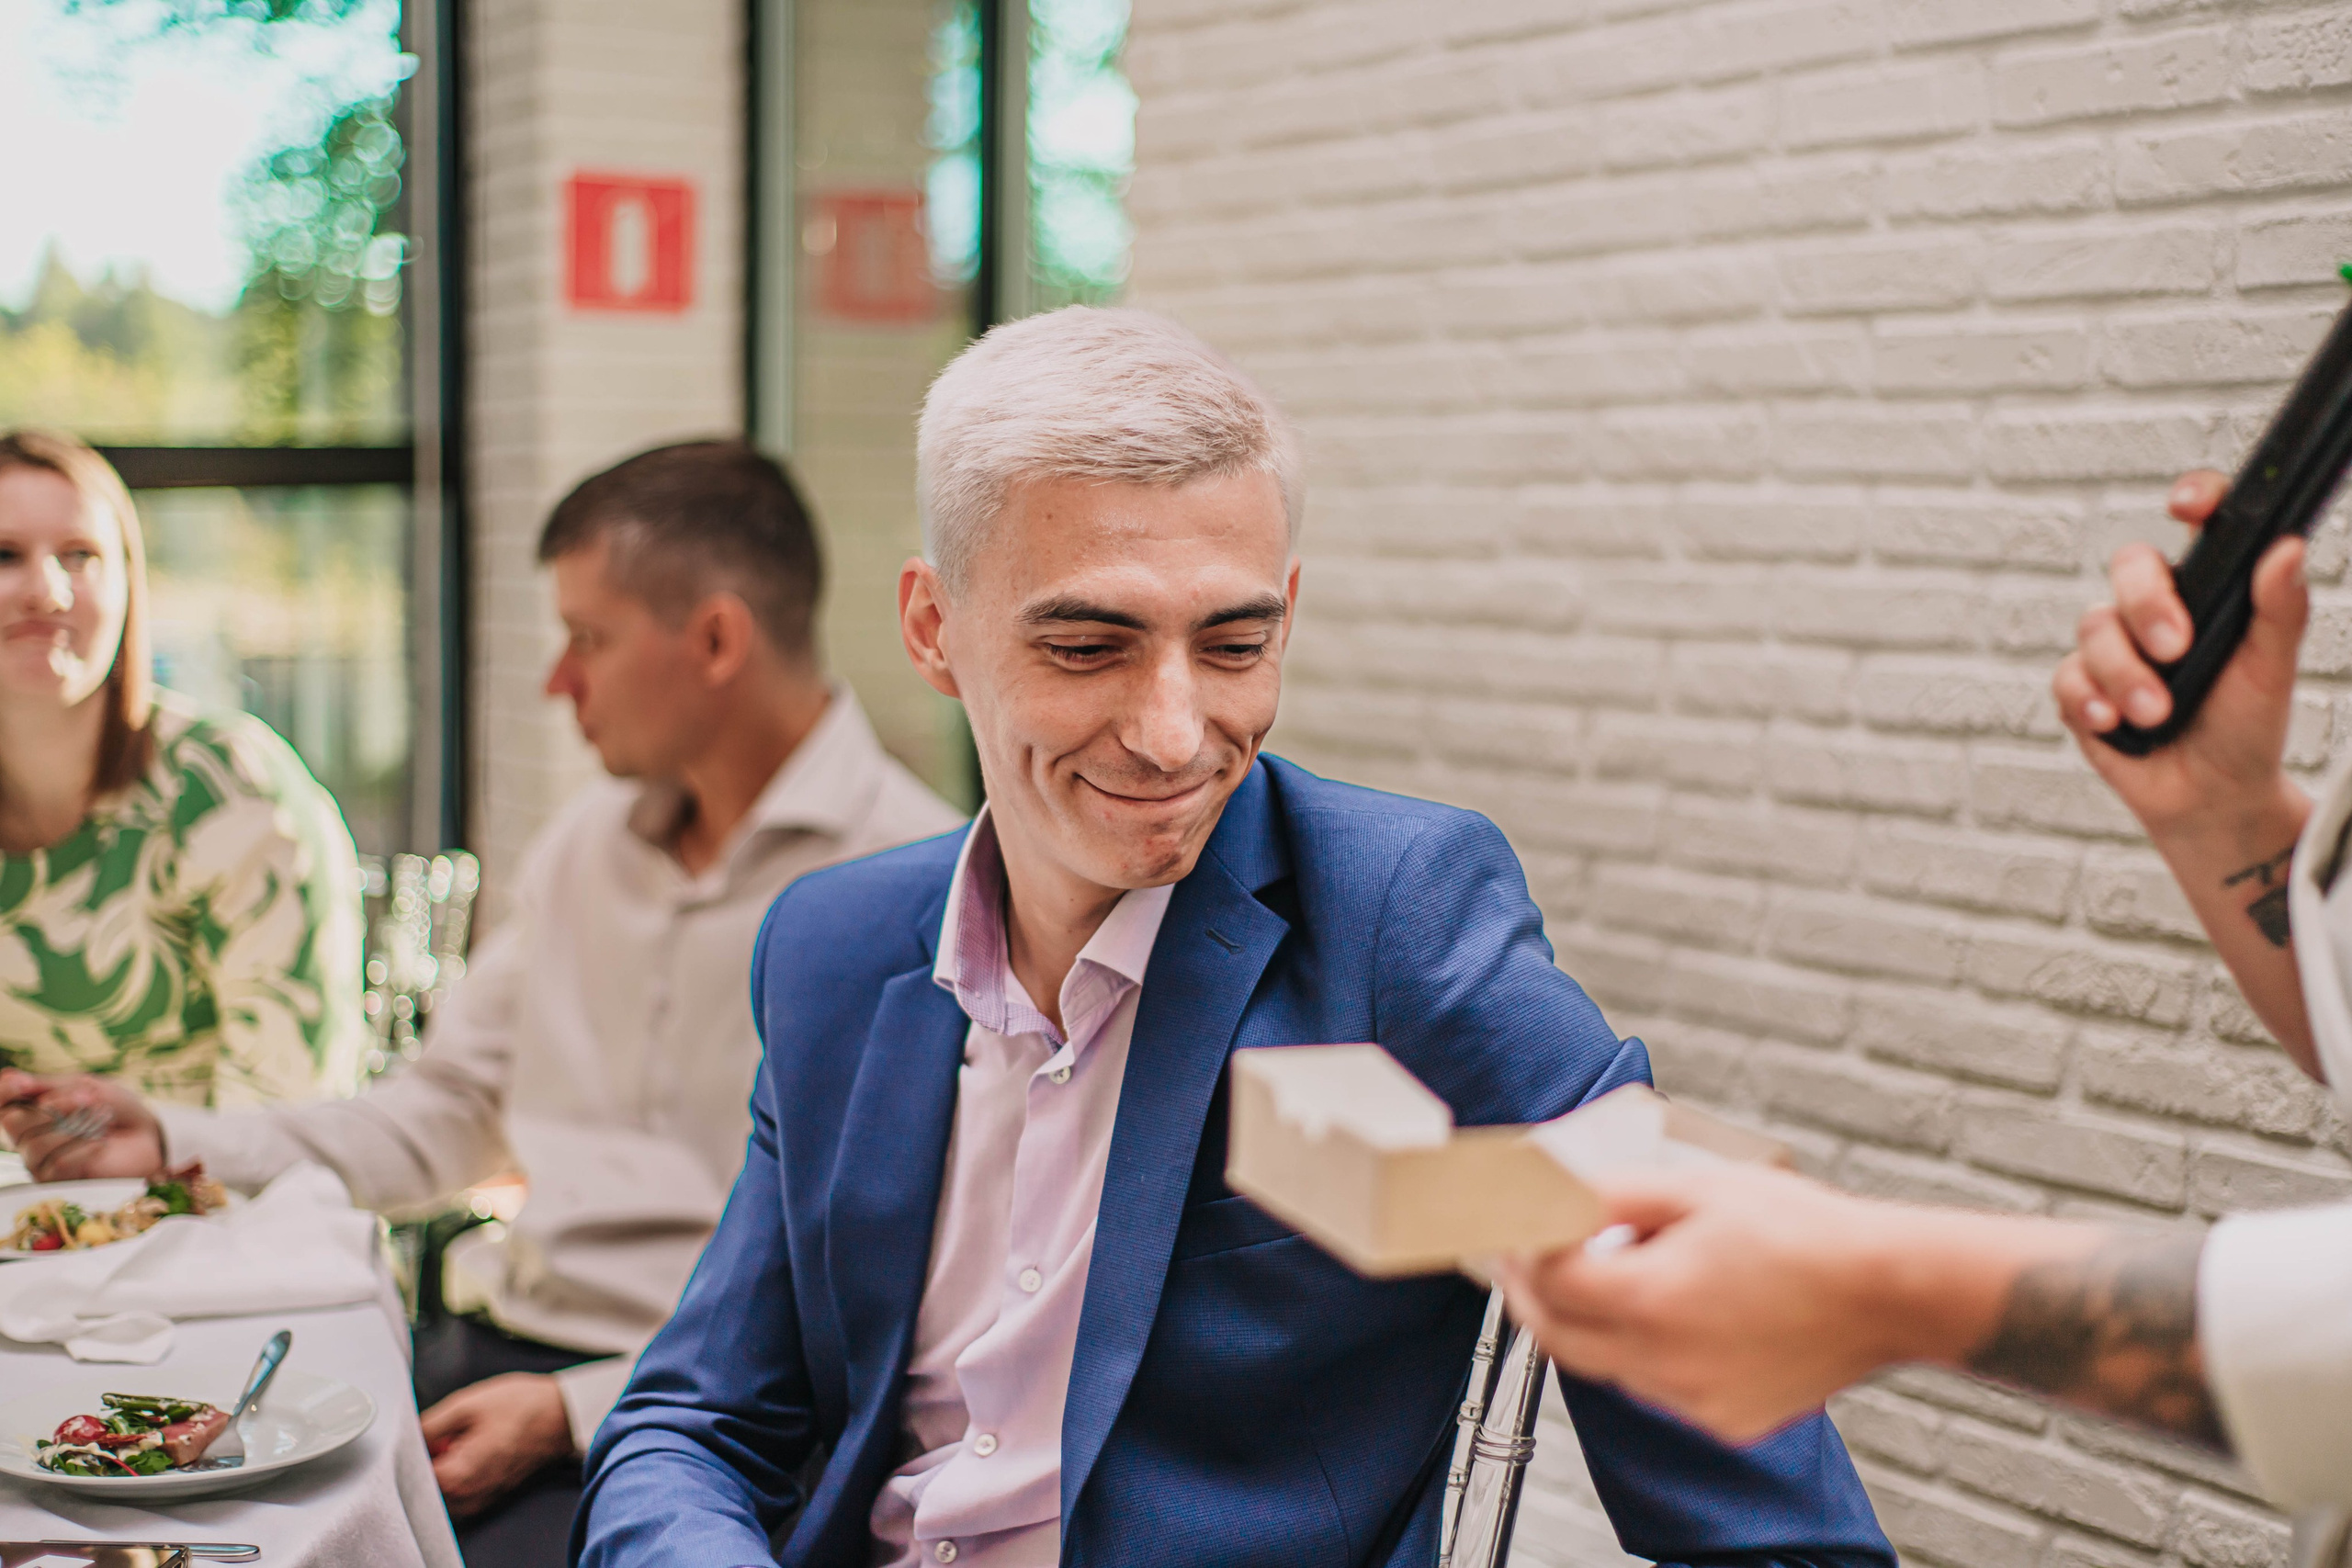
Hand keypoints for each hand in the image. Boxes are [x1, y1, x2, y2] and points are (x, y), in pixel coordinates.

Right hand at [0, 1071, 163, 1179]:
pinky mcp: (59, 1182)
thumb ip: (49, 1085)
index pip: (2, 1103)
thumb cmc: (116, 1110)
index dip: (5, 1092)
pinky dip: (82, 1149)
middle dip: (54, 1106)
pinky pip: (56, 1165)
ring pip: (34, 1144)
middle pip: (14, 1122)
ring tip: (102, 1118)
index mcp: (32, 1110)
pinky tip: (102, 1143)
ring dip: (73, 1127)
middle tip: (88, 1098)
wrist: (148, 1136)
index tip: (23, 1082)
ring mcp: (40, 1162)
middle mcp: (28, 1137)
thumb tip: (12, 1077)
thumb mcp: (85, 1086)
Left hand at [419, 1371, 575, 1516]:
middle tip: (440, 1435)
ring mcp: (485, 1496)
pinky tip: (471, 1450)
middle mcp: (471, 1494)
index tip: (420, 1436)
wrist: (563, 1413)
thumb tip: (411, 1435)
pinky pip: (465, 1492)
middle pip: (429, 1487)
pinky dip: (460, 1475)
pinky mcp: (496, 1491)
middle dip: (429, 1462)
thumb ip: (430, 1424)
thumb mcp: (467, 1403)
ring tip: (457, 1442)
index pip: (414, 1476)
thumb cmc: (524, 1407)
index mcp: (459, 1475)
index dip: (412, 1453)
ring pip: (446, 1492)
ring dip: (444, 1469)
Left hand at [1498, 1165, 1939, 1443]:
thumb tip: (1552, 1193)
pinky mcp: (1723, 1418)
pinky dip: (1643, 1351)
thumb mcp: (1697, 1187)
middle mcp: (1664, 1362)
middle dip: (1530, 1298)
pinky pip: (1656, 1388)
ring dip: (1588, 1323)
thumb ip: (1612, 1196)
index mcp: (1651, 1299)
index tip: (1505, 1234)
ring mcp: (1693, 1400)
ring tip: (1606, 1271)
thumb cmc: (1804, 1232)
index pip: (1548, 1285)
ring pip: (1606, 1366)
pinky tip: (1668, 1311)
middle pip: (1559, 1338)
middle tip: (1518, 1262)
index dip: (1518, 1255)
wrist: (1887, 1291)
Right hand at [2052, 469, 2309, 837]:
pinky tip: (2115, 724)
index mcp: (2208, 590)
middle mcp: (2156, 608)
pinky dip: (2090, 700)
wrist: (2209, 797)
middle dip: (2146, 606)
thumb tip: (2288, 548)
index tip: (2187, 507)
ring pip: (2094, 626)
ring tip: (2156, 713)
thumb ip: (2279, 609)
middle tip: (2175, 648)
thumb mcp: (2272, 668)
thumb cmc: (2246, 728)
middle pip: (2129, 565)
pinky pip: (2067, 676)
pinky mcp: (2082, 687)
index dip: (2193, 498)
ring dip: (2126, 674)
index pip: (2201, 523)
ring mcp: (2115, 646)